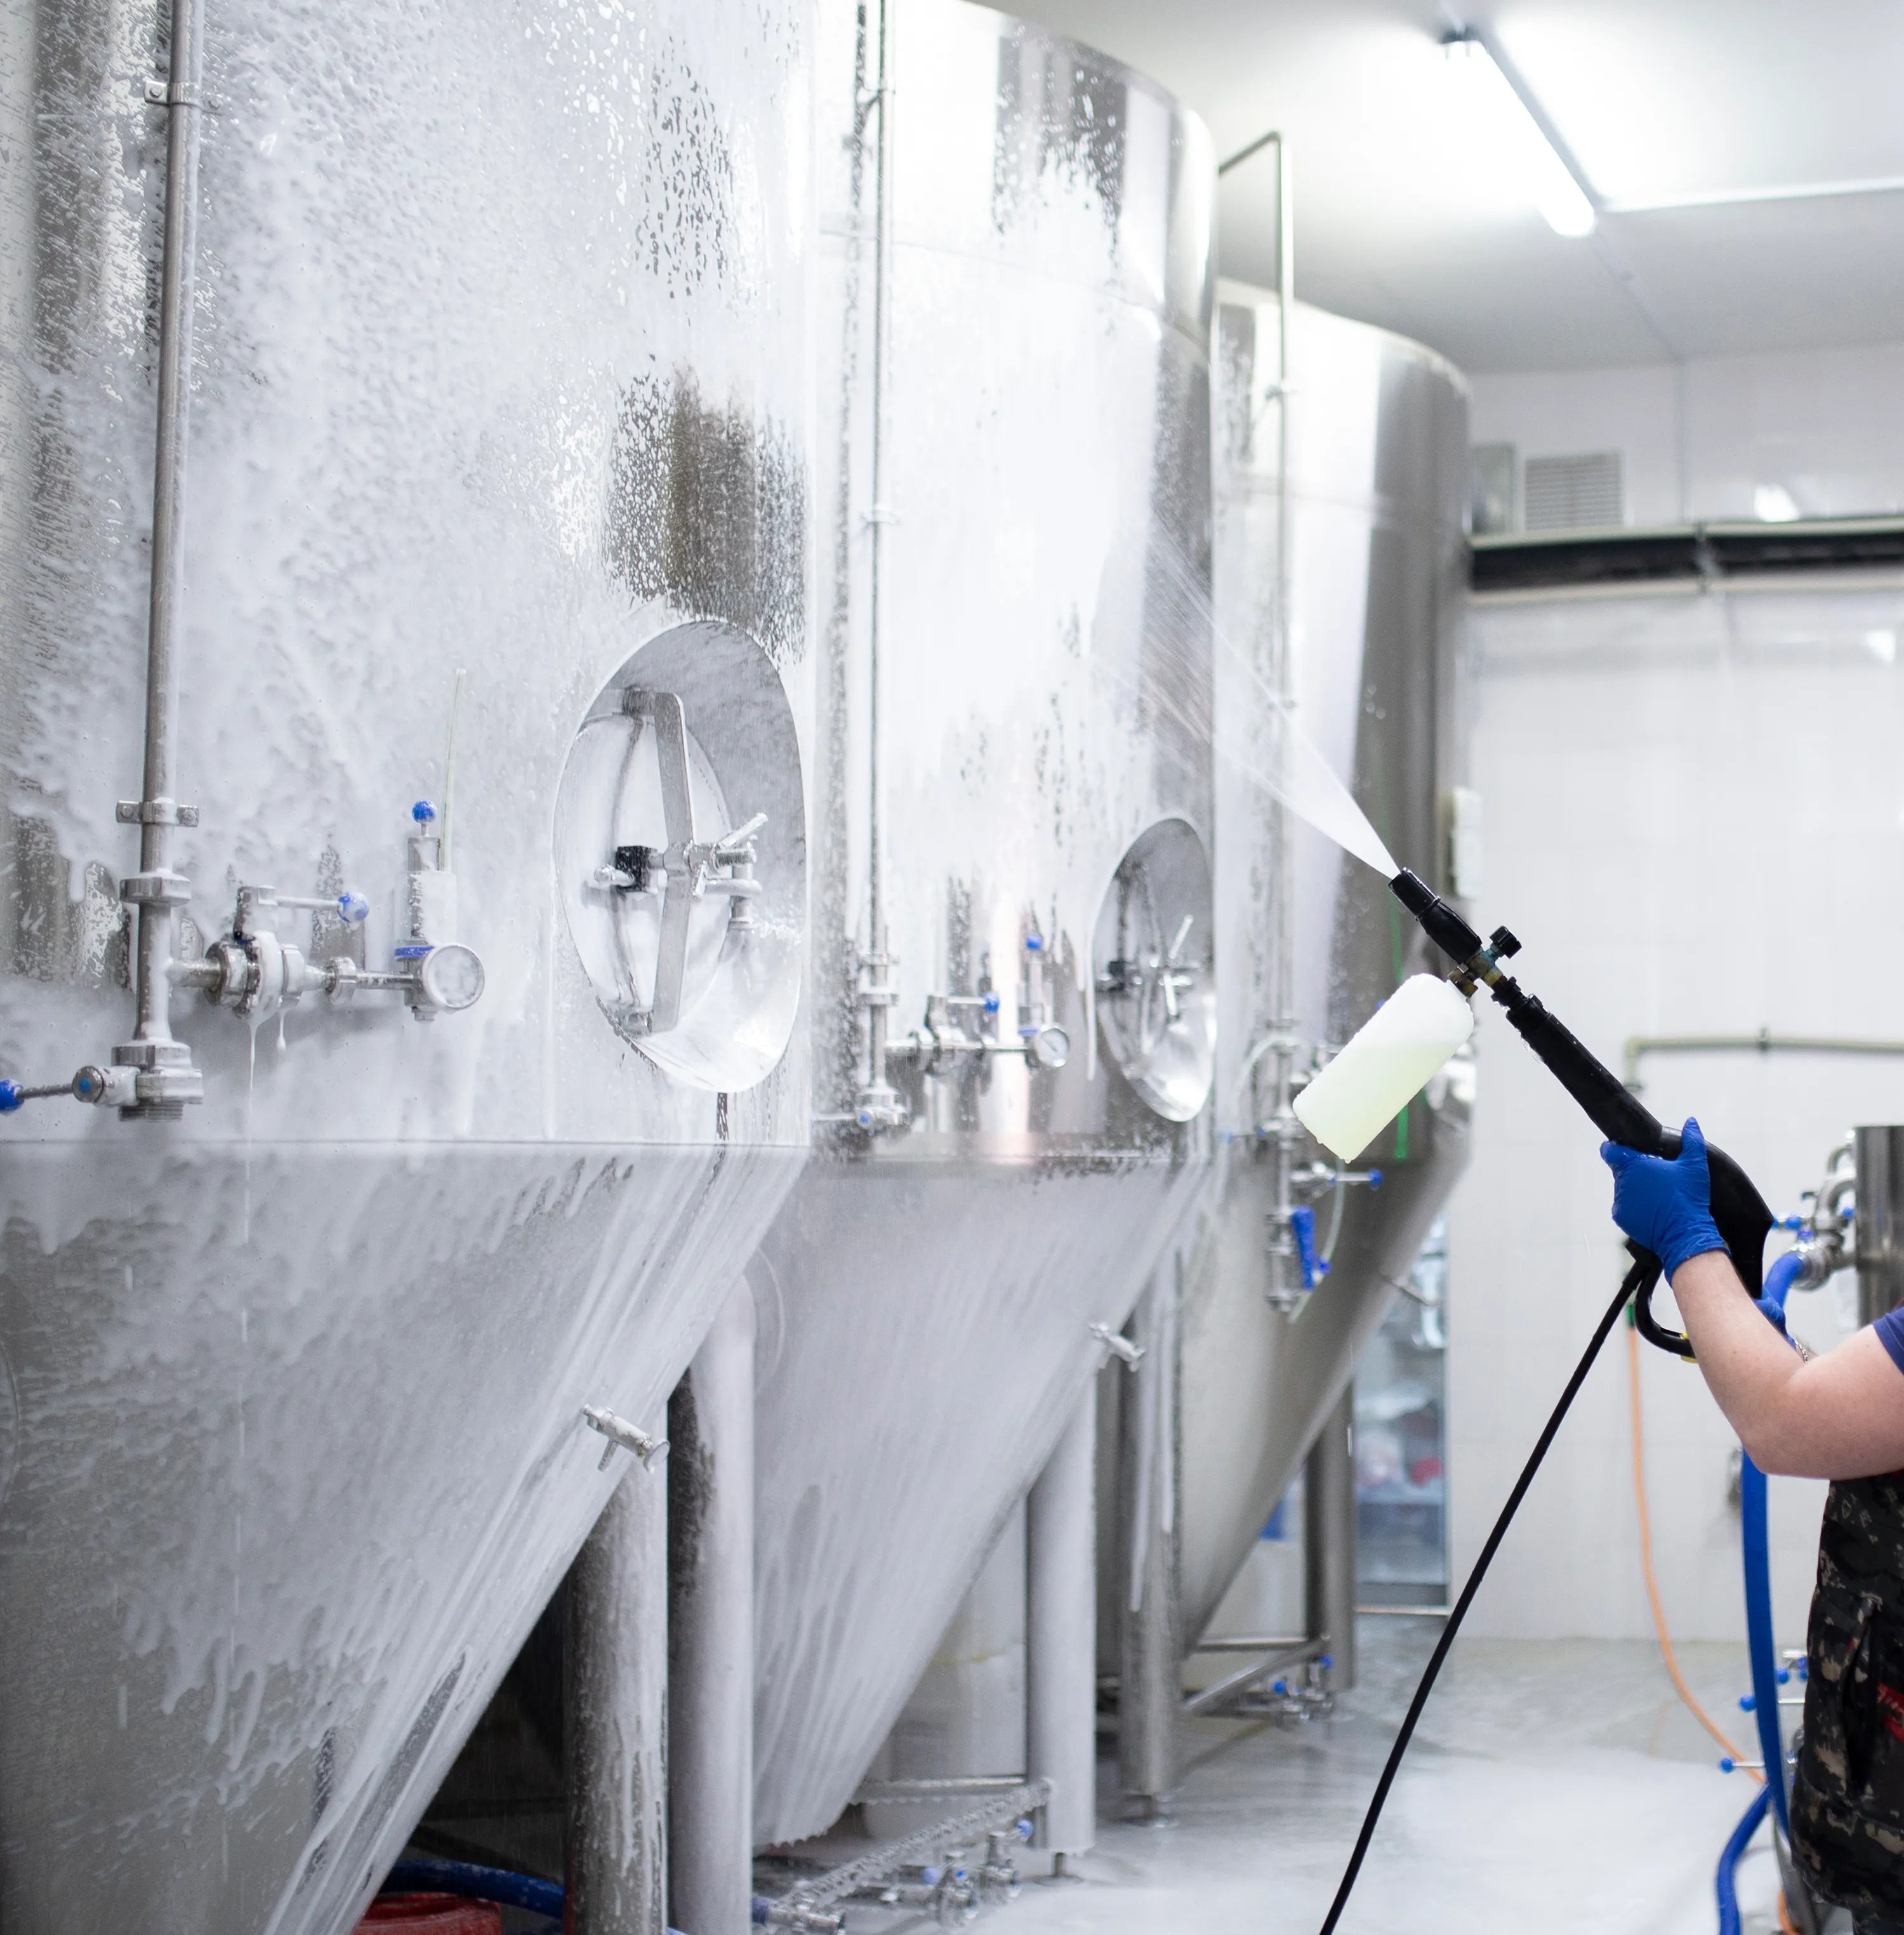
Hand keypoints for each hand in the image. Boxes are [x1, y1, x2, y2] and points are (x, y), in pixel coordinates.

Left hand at [1600, 1116, 1728, 1279]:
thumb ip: (1692, 1140)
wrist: (1686, 1234)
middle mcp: (1622, 1181)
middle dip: (1635, 1171)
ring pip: (1623, 1188)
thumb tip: (1691, 1121)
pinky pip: (1624, 1206)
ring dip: (1636, 1189)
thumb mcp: (1695, 1166)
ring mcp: (1619, 1200)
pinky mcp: (1621, 1217)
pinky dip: (1635, 1206)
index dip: (1616, 1148)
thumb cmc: (1690, 1198)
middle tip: (1656, 1178)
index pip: (1610, 1150)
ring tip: (1658, 1196)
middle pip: (1621, 1170)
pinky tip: (1653, 1208)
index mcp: (1634, 1165)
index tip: (1625, 1150)